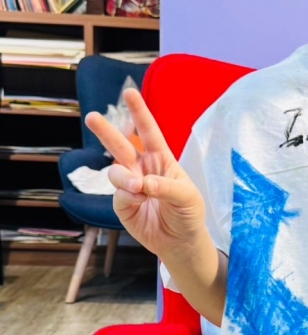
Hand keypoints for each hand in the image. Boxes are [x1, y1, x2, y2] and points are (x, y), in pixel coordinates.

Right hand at [84, 88, 207, 257]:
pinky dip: (127, 196)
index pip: (148, 131)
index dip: (139, 112)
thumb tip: (141, 182)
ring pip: (115, 172)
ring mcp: (130, 186)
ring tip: (138, 188)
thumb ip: (165, 187)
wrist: (181, 241)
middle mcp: (142, 169)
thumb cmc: (189, 213)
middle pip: (120, 145)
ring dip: (124, 178)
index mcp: (161, 159)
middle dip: (106, 131)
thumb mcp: (187, 197)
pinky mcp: (123, 205)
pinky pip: (118, 195)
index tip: (129, 93)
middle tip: (91, 117)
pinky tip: (139, 201)